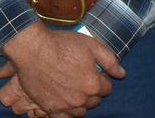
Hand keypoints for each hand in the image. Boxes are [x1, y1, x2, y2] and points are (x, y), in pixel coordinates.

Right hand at [0, 23, 124, 116]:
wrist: (33, 49)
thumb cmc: (61, 44)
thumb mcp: (90, 45)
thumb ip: (109, 60)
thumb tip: (122, 73)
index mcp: (93, 83)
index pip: (107, 88)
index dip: (102, 79)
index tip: (94, 72)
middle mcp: (82, 98)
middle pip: (94, 101)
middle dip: (92, 91)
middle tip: (82, 78)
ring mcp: (66, 105)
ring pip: (81, 111)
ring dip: (81, 102)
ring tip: (73, 89)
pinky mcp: (51, 108)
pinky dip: (67, 112)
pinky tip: (65, 102)